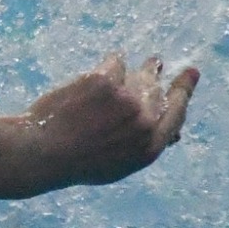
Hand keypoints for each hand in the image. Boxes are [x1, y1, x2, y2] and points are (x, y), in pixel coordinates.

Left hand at [18, 53, 198, 189]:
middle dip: (156, 76)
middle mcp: (143, 123)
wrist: (38, 153)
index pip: (176, 113)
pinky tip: (109, 63)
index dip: (183, 91)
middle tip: (156, 62)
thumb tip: (172, 134)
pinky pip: (115, 62)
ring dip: (140, 67)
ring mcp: (125, 100)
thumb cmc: (73, 162)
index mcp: (149, 147)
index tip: (190, 73)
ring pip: (139, 75)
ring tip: (142, 62)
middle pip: (157, 91)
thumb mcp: (116, 165)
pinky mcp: (104, 81)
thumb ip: (143, 146)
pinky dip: (111, 63)